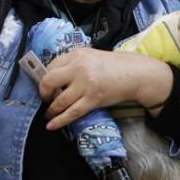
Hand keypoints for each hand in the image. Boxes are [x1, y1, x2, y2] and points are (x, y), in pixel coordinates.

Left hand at [40, 48, 172, 129]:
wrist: (136, 74)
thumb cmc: (114, 65)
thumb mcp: (92, 56)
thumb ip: (75, 63)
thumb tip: (56, 76)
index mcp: (77, 55)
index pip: (52, 66)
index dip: (46, 78)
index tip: (48, 86)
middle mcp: (79, 68)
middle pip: (49, 81)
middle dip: (44, 93)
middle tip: (46, 98)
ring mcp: (86, 84)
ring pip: (60, 100)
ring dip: (51, 109)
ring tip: (50, 113)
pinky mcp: (93, 99)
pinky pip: (72, 112)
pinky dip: (59, 120)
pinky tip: (51, 125)